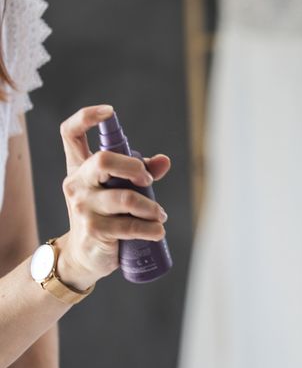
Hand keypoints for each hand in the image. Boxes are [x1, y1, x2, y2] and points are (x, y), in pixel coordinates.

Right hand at [56, 105, 170, 289]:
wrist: (82, 256)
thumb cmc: (104, 216)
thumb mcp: (117, 190)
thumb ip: (140, 173)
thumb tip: (165, 161)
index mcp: (80, 168)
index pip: (70, 134)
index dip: (86, 117)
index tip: (109, 111)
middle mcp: (76, 183)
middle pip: (103, 160)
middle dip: (133, 167)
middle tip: (147, 180)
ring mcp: (83, 207)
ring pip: (125, 198)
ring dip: (151, 207)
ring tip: (159, 215)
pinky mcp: (94, 230)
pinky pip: (130, 226)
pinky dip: (151, 228)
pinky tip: (158, 231)